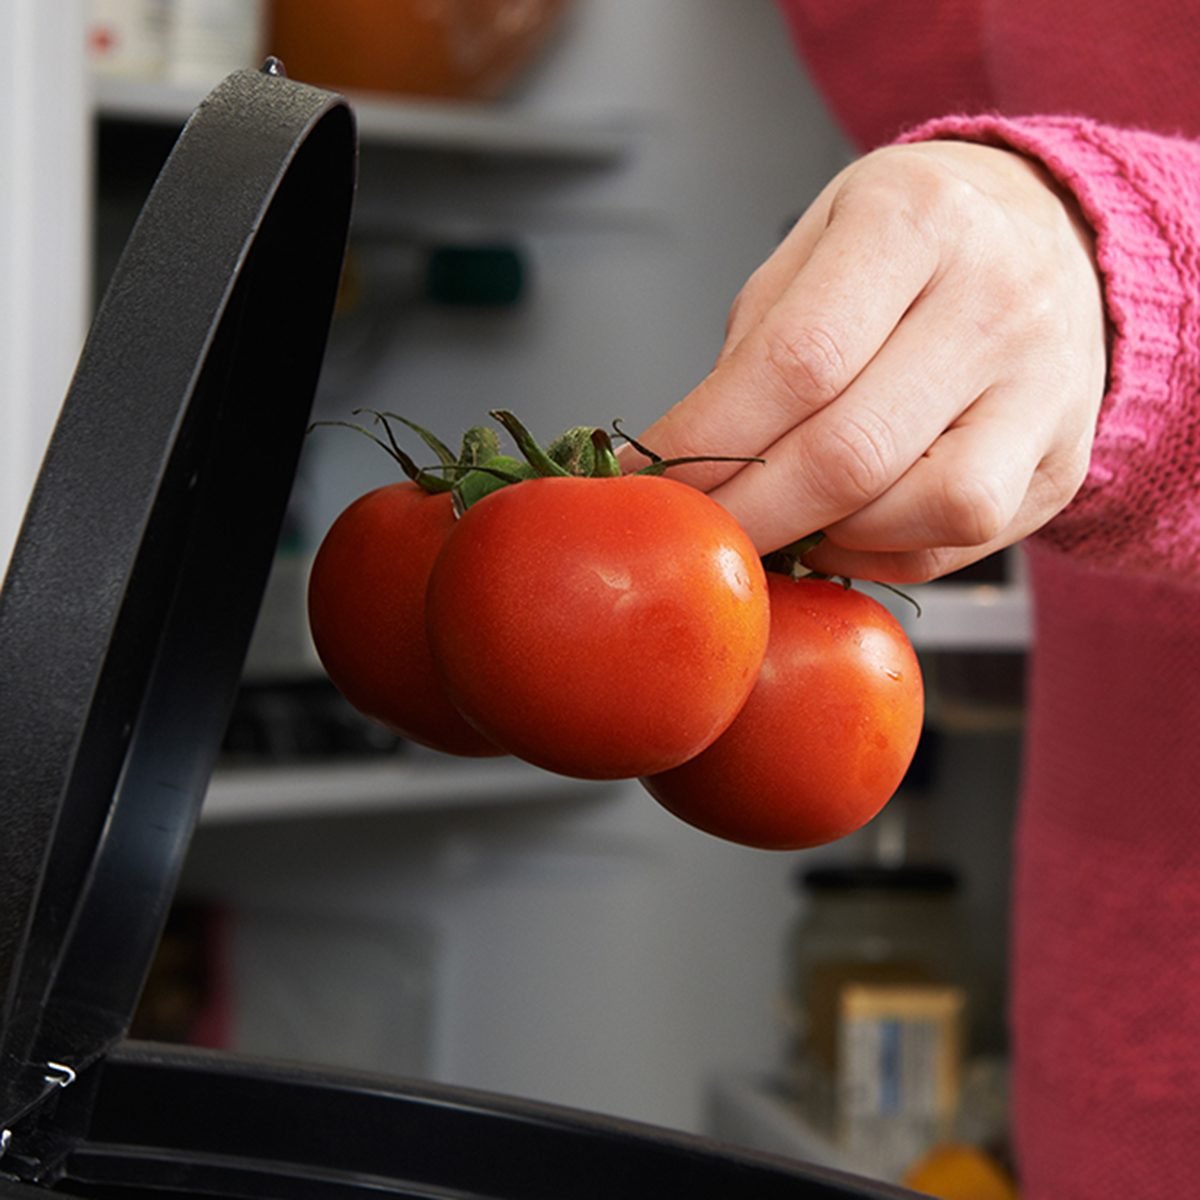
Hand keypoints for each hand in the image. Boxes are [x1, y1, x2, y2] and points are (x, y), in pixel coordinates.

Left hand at [626, 140, 1107, 581]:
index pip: (796, 360)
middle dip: (748, 512)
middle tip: (693, 529)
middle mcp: (997, 303)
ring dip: (825, 537)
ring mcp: (1045, 390)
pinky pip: (957, 545)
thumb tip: (687, 459)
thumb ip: (756, 344)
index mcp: (915, 222)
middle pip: (852, 452)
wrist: (1053, 239)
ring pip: (925, 512)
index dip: (707, 437)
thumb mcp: (817, 243)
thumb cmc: (911, 244)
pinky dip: (878, 556)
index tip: (648, 475)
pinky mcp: (1062, 463)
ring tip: (779, 516)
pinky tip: (840, 530)